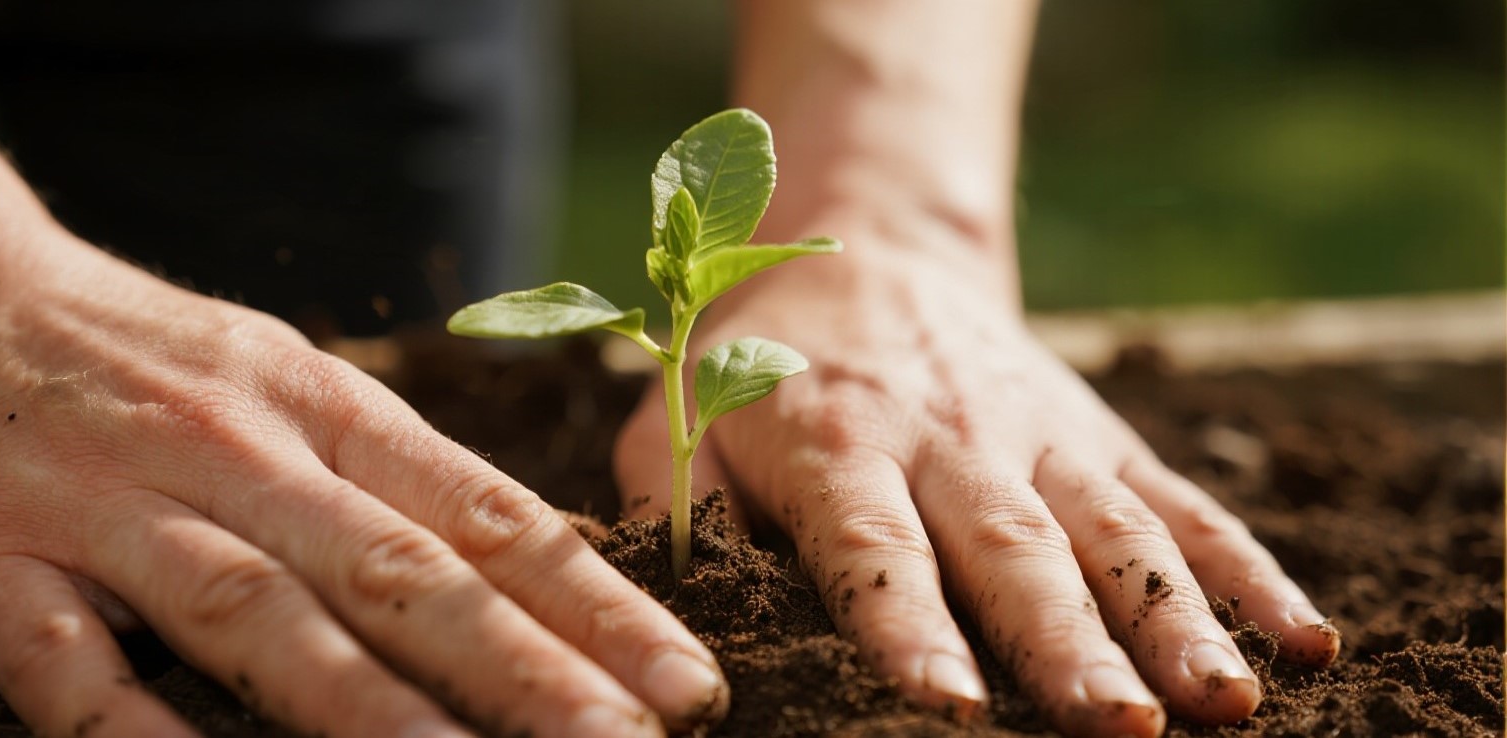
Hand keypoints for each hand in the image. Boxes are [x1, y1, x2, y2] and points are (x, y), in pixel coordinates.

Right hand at [0, 231, 725, 736]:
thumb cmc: (141, 359)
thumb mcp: (287, 383)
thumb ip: (395, 479)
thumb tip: (539, 561)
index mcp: (325, 410)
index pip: (487, 516)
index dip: (593, 605)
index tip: (682, 683)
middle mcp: (241, 457)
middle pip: (403, 575)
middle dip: (525, 671)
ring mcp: (119, 509)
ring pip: (263, 618)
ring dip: (374, 711)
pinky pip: (72, 669)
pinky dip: (138, 731)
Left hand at [614, 219, 1337, 736]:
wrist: (869, 249)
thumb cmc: (758, 361)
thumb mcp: (683, 414)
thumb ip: (674, 503)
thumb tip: (680, 621)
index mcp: (836, 443)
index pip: (875, 544)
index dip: (908, 624)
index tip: (945, 704)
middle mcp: (949, 440)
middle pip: (1015, 551)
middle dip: (1068, 645)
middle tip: (1117, 729)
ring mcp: (1039, 436)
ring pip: (1115, 534)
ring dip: (1174, 620)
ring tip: (1223, 704)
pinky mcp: (1100, 436)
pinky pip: (1182, 505)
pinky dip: (1247, 572)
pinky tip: (1303, 642)